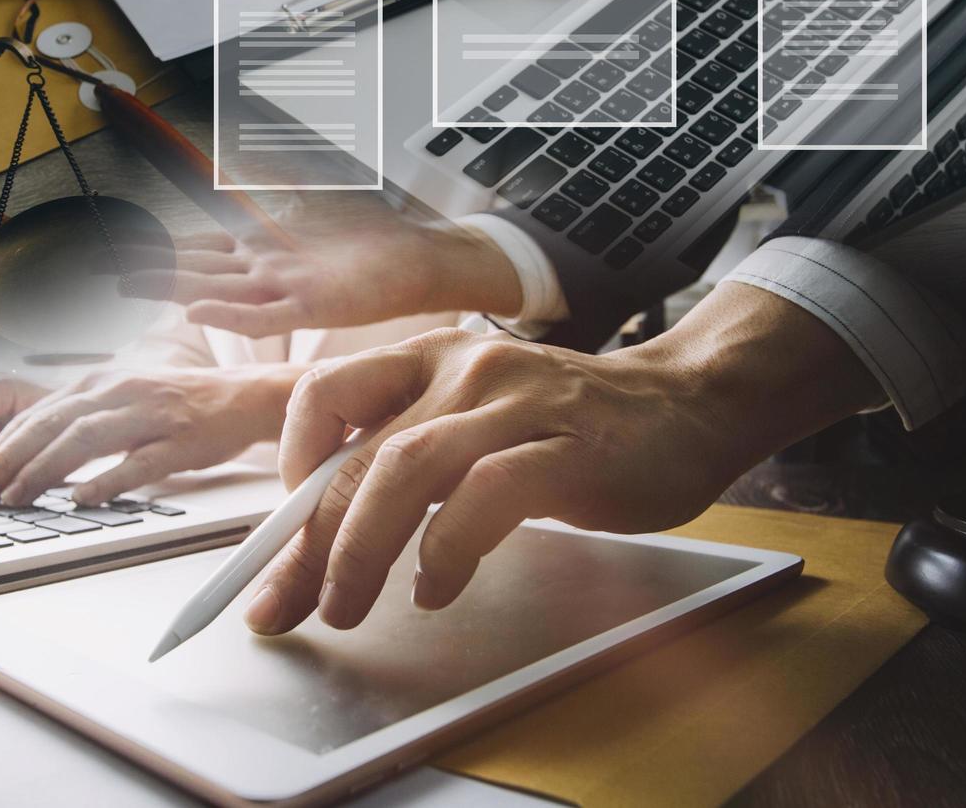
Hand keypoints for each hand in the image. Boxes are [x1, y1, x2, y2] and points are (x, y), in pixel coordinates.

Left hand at [0, 364, 306, 507]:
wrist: (248, 396)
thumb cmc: (184, 404)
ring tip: (15, 498)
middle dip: (5, 461)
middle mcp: (120, 392)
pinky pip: (139, 461)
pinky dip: (107, 480)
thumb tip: (31, 448)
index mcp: (101, 382)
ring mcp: (151, 415)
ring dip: (43, 470)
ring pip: (85, 439)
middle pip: (50, 424)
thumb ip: (82, 416)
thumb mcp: (125, 398)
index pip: (35, 414)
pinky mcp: (181, 441)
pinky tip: (83, 499)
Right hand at [131, 209, 521, 338]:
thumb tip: (228, 148)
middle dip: (144, 268)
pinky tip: (195, 310)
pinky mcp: (310, 307)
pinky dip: (227, 316)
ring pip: (214, 291)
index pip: (192, 246)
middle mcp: (263, 274)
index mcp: (259, 251)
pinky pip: (260, 316)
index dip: (152, 243)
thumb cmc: (369, 235)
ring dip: (171, 288)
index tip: (115, 240)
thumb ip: (266, 172)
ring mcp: (282, 292)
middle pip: (191, 269)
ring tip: (128, 285)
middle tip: (100, 270)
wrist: (418, 260)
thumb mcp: (311, 191)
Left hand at [243, 283, 884, 634]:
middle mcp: (463, 367)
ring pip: (406, 469)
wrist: (687, 402)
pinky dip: (448, 548)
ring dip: (361, 548)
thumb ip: (408, 460)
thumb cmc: (570, 422)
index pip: (324, 393)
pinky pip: (485, 496)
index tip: (278, 539)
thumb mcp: (475, 423)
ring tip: (346, 608)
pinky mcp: (565, 448)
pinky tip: (435, 586)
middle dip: (312, 541)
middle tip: (290, 605)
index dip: (288, 467)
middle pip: (359, 454)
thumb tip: (325, 535)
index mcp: (430, 356)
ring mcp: (515, 404)